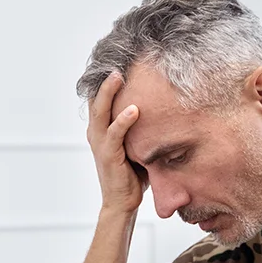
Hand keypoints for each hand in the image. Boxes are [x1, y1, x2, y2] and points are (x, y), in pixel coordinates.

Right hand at [86, 72, 145, 214]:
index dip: (106, 81)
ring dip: (109, 93)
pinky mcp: (109, 156)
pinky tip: (134, 109)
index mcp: (101, 130)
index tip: (118, 60)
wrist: (122, 203)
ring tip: (118, 75)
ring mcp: (100, 145)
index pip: (100, 100)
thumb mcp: (137, 145)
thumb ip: (142, 129)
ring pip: (100, 112)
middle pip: (97, 100)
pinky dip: (123, 121)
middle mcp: (96, 134)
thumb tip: (166, 110)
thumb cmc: (133, 175)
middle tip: (116, 59)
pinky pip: (115, 135)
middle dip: (106, 79)